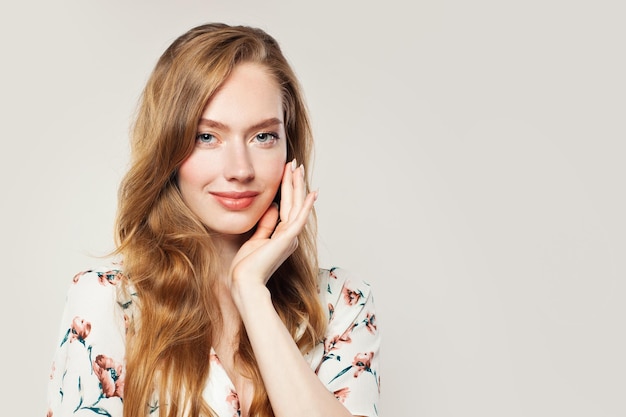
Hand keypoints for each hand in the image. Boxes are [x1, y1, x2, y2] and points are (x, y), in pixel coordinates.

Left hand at [228, 159, 316, 289]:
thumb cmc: (247, 266)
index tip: (288, 173)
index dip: (288, 189)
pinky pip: (299, 218)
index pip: (287, 207)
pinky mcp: (287, 239)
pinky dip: (306, 205)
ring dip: (298, 186)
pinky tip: (311, 193)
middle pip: (294, 203)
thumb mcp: (256, 239)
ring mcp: (290, 237)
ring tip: (299, 169)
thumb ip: (266, 224)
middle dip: (295, 182)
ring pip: (297, 206)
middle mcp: (290, 236)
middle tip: (295, 164)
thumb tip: (273, 206)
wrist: (244, 282)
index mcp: (283, 236)